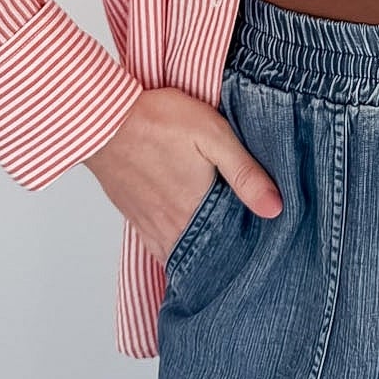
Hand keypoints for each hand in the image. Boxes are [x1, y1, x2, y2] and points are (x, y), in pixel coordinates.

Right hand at [81, 87, 282, 266]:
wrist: (103, 120)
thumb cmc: (158, 120)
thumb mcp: (213, 136)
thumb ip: (244, 172)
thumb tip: (275, 208)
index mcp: (196, 210)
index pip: (229, 247)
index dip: (248, 250)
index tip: (264, 252)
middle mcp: (171, 226)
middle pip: (205, 256)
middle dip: (225, 259)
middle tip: (246, 257)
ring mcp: (149, 224)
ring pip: (180, 255)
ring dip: (199, 257)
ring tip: (220, 254)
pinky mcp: (134, 216)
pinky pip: (157, 248)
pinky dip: (173, 252)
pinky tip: (184, 244)